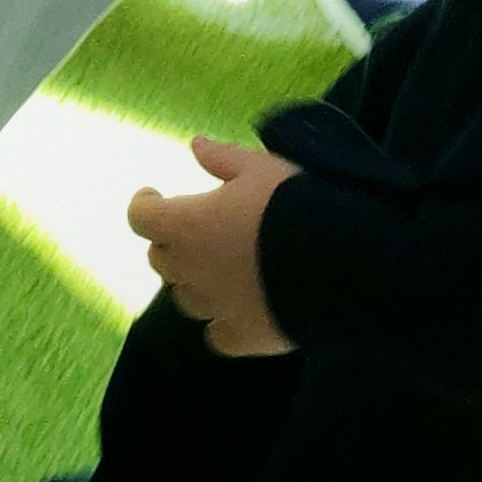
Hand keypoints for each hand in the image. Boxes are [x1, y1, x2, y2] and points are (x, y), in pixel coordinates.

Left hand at [128, 137, 299, 357]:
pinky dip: (223, 323)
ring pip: (186, 298)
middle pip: (162, 259)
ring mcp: (214, 307)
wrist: (341, 263)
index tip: (156, 195)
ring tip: (222, 268)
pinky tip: (239, 311)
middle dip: (172, 243)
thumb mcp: (260, 168)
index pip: (140, 217)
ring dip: (196, 282)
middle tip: (196, 230)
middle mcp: (190, 268)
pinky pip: (219, 335)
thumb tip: (195, 144)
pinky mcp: (244, 336)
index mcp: (185, 224)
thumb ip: (222, 158)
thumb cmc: (295, 205)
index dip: (145, 205)